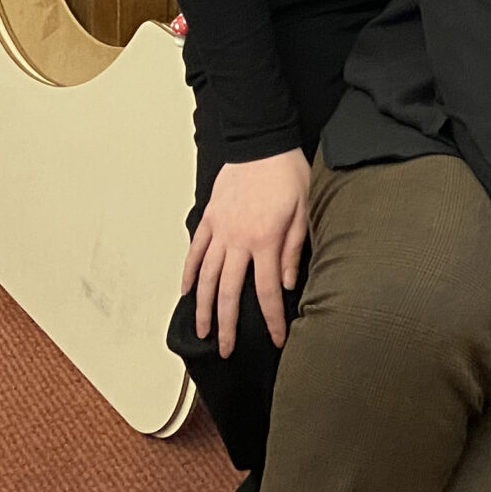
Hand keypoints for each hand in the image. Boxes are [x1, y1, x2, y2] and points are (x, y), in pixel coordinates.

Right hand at [182, 148, 309, 355]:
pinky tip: (187, 291)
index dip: (271, 320)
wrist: (262, 141)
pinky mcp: (209, 218)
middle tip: (226, 350)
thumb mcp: (303, 210)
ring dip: (204, 307)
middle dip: (228, 326)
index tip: (275, 340)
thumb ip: (293, 249)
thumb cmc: (288, 174)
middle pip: (230, 293)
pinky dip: (190, 272)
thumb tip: (287, 284)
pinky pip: (196, 250)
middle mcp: (238, 241)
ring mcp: (220, 230)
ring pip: (208, 277)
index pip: (268, 291)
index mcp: (266, 241)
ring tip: (202, 331)